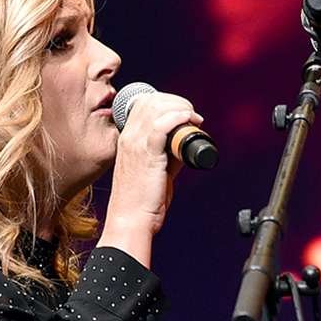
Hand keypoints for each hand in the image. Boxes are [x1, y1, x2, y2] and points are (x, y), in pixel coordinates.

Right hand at [99, 91, 200, 264]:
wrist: (131, 220)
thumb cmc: (142, 201)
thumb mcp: (155, 170)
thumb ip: (169, 154)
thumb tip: (185, 144)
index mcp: (127, 139)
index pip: (143, 104)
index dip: (165, 101)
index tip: (182, 112)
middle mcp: (129, 137)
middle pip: (151, 101)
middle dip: (176, 101)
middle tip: (192, 115)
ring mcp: (135, 144)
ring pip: (156, 108)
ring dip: (180, 107)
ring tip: (193, 119)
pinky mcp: (147, 154)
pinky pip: (162, 125)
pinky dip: (178, 118)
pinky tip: (189, 121)